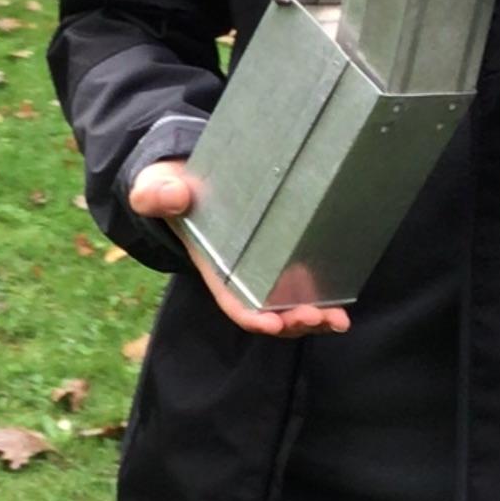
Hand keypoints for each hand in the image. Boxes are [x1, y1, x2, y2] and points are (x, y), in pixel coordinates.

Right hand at [127, 160, 350, 337]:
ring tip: (337, 320)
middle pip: (268, 312)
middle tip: (315, 317)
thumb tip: (175, 196)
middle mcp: (240, 276)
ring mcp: (263, 269)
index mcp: (213, 268)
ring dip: (314, 318)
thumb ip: (157, 194)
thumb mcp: (156, 188)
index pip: (233, 301)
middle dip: (292, 321)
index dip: (252, 316)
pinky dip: (323, 299)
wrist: (186, 176)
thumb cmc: (170, 187)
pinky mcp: (282, 255)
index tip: (272, 323)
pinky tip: (343, 304)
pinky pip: (302, 285)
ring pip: (289, 306)